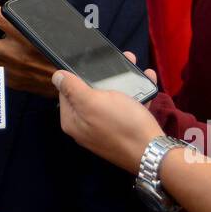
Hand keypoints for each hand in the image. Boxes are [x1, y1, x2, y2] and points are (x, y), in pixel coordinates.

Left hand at [54, 59, 160, 173]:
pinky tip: (146, 81)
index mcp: (73, 120)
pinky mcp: (124, 129)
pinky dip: (136, 93)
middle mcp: (86, 126)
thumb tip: (56, 76)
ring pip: (111, 98)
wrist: (153, 152)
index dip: (77, 75)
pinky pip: (127, 106)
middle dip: (104, 76)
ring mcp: (106, 129)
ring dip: (123, 81)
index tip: (91, 62)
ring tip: (133, 64)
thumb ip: (72, 88)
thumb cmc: (121, 125)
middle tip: (119, 60)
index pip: (66, 91)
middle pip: (90, 93)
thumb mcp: (92, 102)